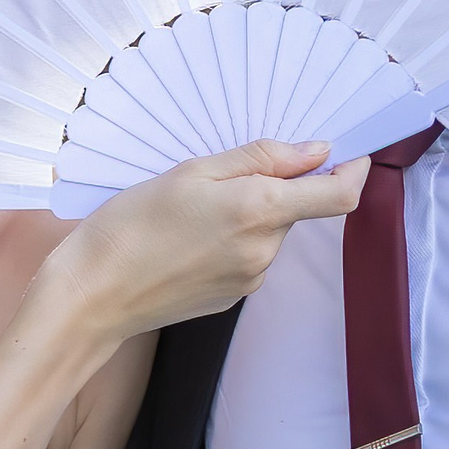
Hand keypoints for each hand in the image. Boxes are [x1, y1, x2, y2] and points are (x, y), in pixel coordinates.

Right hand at [45, 141, 367, 338]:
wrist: (94, 294)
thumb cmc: (132, 224)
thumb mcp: (192, 172)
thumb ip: (260, 159)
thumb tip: (316, 150)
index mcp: (260, 211)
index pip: (338, 195)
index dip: (354, 170)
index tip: (351, 151)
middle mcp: (264, 251)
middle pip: (295, 209)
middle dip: (274, 187)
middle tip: (221, 174)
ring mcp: (250, 279)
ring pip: (269, 232)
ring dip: (247, 213)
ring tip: (192, 208)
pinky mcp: (231, 298)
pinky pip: (248, 257)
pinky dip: (231, 238)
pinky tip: (188, 236)